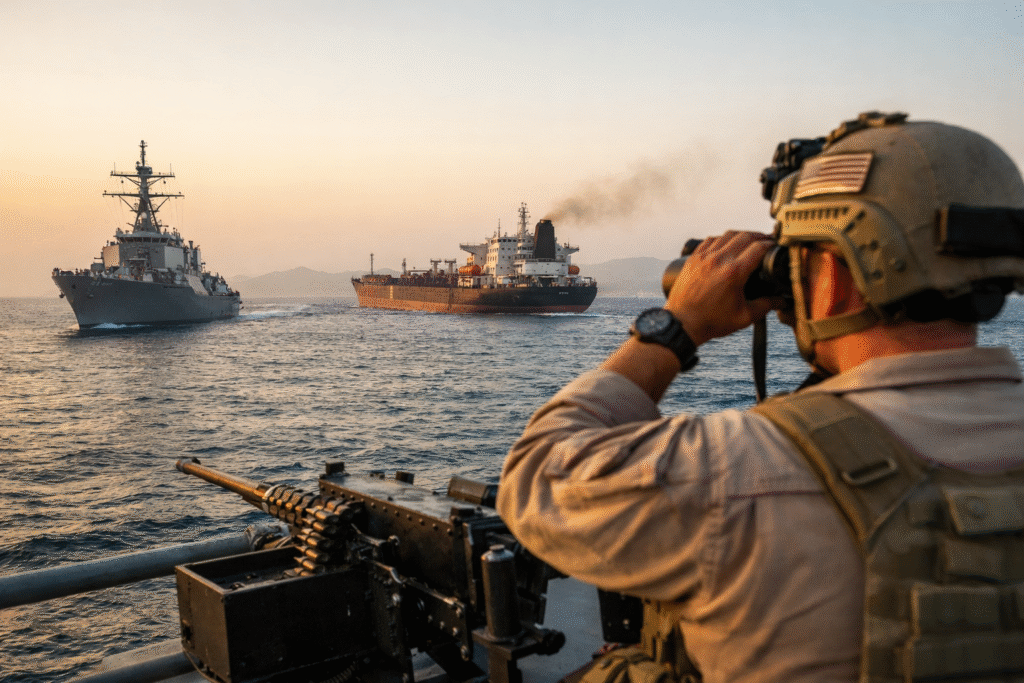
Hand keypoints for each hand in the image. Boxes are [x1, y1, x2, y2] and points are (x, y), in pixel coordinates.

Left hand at [666, 231, 781, 345]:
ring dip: (741, 235)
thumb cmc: (711, 322)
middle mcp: (719, 260)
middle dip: (759, 236)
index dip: (771, 244)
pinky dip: (722, 239)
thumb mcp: (745, 317)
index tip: (775, 246)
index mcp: (734, 273)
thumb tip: (782, 299)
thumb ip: (766, 305)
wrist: (682, 323)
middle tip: (766, 241)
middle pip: (745, 236)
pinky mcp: (694, 258)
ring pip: (727, 234)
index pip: (759, 247)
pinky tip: (727, 244)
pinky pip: (711, 240)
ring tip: (749, 241)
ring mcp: (704, 257)